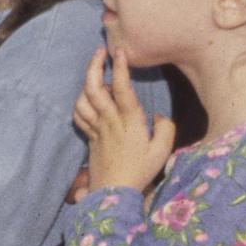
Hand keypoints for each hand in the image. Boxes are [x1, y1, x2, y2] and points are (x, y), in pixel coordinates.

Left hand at [72, 47, 175, 194]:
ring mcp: (97, 129)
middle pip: (94, 87)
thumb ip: (166, 129)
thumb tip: (158, 115)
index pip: (121, 88)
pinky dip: (80, 103)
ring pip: (83, 99)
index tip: (119, 51)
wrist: (114, 193)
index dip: (120, 67)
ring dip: (86, 83)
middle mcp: (110, 121)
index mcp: (129, 121)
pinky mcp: (89, 137)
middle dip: (94, 65)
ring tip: (95, 73)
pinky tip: (87, 99)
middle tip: (100, 52)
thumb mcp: (162, 151)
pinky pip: (79, 115)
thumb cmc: (140, 172)